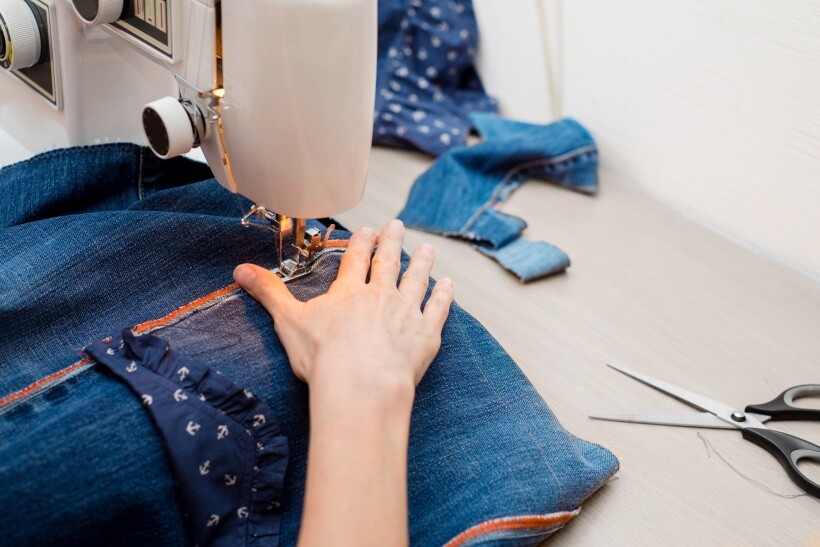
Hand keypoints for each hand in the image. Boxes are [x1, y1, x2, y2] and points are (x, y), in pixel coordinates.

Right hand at [233, 219, 452, 400]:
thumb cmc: (324, 358)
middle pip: (389, 262)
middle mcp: (381, 295)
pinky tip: (448, 285)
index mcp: (349, 292)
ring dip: (423, 262)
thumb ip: (269, 293)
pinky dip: (444, 296)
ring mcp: (406, 313)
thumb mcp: (289, 322)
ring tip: (428, 249)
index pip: (356, 259)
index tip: (367, 229)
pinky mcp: (425, 334)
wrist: (361, 386)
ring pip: (417, 280)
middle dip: (392, 242)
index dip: (361, 242)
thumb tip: (239, 270)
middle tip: (398, 226)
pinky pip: (437, 309)